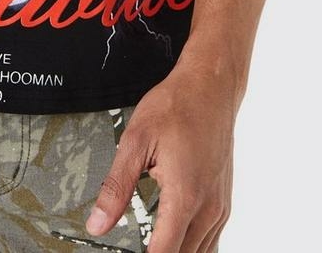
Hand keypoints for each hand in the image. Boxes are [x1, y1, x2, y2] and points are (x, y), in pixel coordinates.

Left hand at [85, 55, 237, 251]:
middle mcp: (208, 208)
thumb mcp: (135, 141)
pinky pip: (211, 240)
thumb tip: (98, 224)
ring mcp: (220, 206)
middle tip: (135, 243)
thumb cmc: (177, 106)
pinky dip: (192, 246)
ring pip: (201, 252)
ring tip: (151, 241)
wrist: (211, 86)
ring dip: (176, 251)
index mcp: (184, 197)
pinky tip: (174, 236)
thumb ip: (116, 187)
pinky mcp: (223, 200)